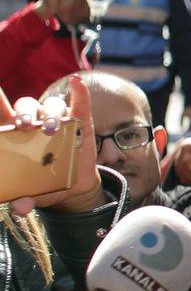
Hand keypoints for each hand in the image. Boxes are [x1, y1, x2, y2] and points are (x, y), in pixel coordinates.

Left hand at [0, 76, 104, 215]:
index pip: (2, 112)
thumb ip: (25, 198)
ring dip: (51, 113)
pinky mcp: (82, 122)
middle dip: (25, 113)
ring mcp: (61, 120)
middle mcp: (36, 123)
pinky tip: (76, 83)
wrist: (73, 187)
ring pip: (52, 106)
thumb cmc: (44, 183)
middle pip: (27, 106)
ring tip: (52, 129)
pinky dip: (80, 93)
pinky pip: (81, 103)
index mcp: (16, 135)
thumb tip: (19, 207)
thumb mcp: (33, 192)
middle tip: (25, 125)